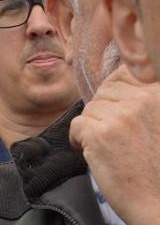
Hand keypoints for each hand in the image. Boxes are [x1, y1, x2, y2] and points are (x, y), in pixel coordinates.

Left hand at [70, 66, 159, 224]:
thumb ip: (147, 101)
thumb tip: (120, 80)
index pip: (127, 72)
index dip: (117, 91)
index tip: (118, 110)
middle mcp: (145, 99)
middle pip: (106, 90)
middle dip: (104, 111)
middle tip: (114, 136)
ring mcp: (122, 115)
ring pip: (91, 108)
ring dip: (93, 126)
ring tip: (109, 147)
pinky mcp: (101, 134)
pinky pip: (78, 124)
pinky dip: (79, 139)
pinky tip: (94, 152)